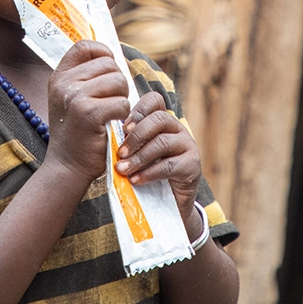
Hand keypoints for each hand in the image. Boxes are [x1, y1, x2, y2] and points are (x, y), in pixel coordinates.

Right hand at [45, 41, 131, 183]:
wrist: (66, 167)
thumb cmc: (76, 133)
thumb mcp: (70, 99)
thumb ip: (84, 78)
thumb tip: (111, 56)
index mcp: (59, 77)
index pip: (85, 46)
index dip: (103, 52)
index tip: (109, 69)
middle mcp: (64, 83)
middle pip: (109, 65)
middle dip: (118, 82)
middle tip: (111, 103)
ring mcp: (75, 97)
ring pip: (119, 81)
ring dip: (123, 98)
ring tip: (112, 114)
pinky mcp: (90, 113)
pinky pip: (122, 102)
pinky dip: (124, 114)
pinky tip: (114, 124)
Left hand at [115, 93, 200, 219]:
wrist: (168, 202)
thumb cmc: (147, 172)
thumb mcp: (136, 153)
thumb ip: (128, 142)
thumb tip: (110, 137)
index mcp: (163, 120)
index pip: (154, 101)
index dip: (138, 111)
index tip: (123, 128)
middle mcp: (177, 128)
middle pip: (159, 119)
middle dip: (136, 136)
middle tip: (120, 153)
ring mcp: (187, 145)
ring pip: (162, 142)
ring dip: (139, 157)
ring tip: (123, 169)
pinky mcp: (192, 165)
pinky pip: (169, 165)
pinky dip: (149, 173)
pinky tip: (135, 180)